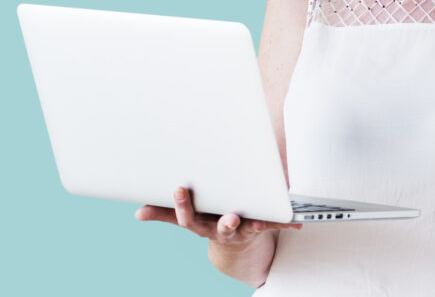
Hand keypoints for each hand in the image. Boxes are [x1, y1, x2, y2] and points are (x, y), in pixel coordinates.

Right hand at [135, 187, 301, 245]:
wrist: (236, 246)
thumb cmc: (210, 221)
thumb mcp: (190, 217)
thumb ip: (166, 214)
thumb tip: (139, 213)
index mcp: (202, 224)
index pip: (189, 217)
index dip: (183, 205)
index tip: (179, 189)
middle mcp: (221, 230)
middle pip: (221, 227)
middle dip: (225, 222)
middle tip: (230, 217)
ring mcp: (242, 231)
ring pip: (248, 229)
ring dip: (255, 226)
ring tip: (261, 223)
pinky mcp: (261, 228)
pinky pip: (274, 225)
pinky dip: (285, 222)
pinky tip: (295, 222)